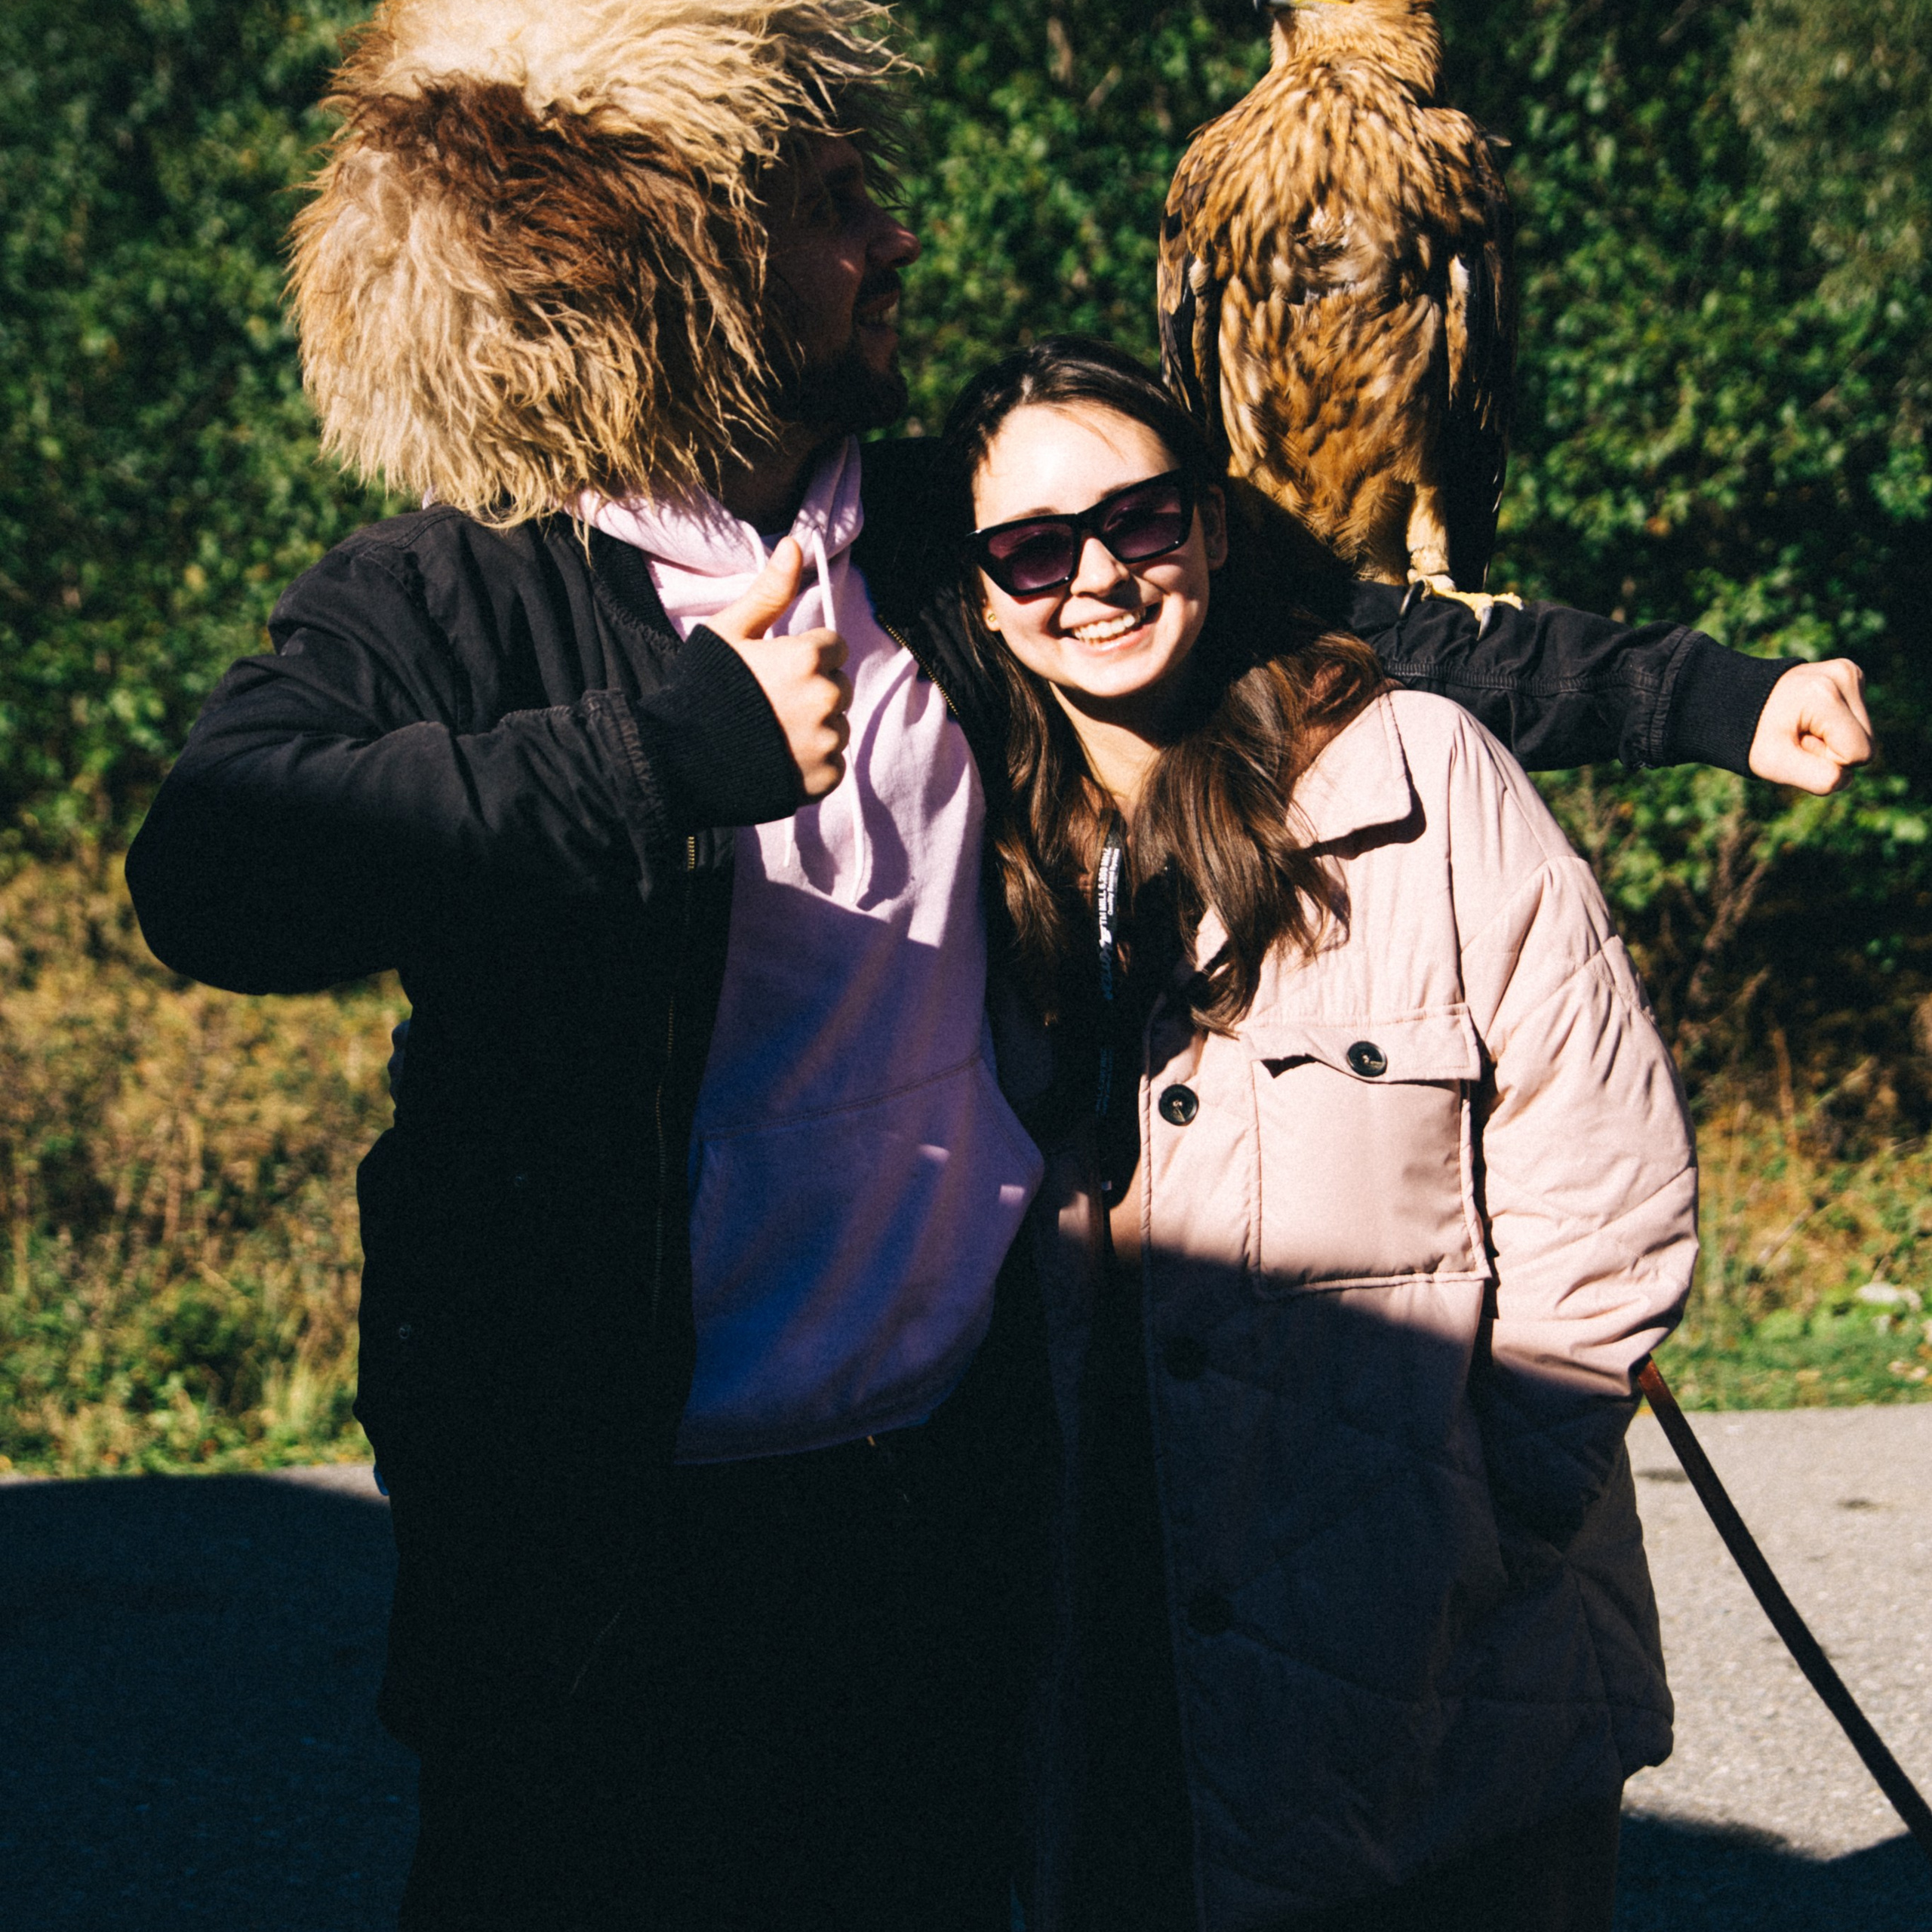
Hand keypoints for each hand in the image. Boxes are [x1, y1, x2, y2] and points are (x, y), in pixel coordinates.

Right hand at [708, 537, 850, 800]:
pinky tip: (777, 758)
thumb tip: (795, 543)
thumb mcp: (729, 631)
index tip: (777, 669)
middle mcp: (826, 698)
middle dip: (812, 690)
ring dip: (815, 728)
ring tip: (770, 732)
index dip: (806, 654)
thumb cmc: (701, 689)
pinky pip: (832, 763)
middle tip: (770, 703)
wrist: (680, 760)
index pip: (833, 646)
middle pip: (838, 686)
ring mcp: (827, 741)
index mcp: (808, 657)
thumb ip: (769, 591)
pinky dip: (812, 763)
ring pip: (837, 726)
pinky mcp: (824, 778)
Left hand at [1748, 659, 1871, 793]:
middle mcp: (1844, 676)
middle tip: (1796, 736)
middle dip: (1831, 751)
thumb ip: (1819, 778)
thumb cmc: (1753, 736)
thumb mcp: (1775, 764)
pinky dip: (1834, 728)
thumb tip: (1848, 777)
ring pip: (1864, 735)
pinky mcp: (1850, 676)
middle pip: (1866, 745)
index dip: (1827, 760)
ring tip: (1799, 726)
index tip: (1797, 743)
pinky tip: (1808, 717)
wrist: (1737, 702)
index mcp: (1826, 695)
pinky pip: (1858, 722)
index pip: (1859, 755)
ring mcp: (1849, 673)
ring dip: (1832, 741)